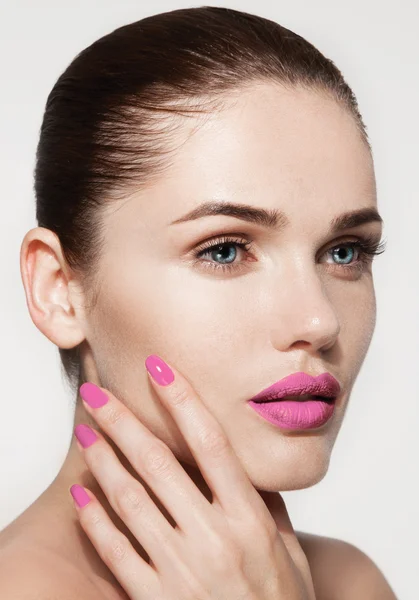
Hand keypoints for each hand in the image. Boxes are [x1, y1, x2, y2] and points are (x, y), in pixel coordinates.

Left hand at [70, 354, 315, 599]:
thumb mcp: (288, 552)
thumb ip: (266, 506)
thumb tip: (245, 462)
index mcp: (249, 519)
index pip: (211, 443)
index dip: (183, 400)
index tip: (160, 368)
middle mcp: (214, 538)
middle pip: (160, 464)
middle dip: (124, 421)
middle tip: (98, 393)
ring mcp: (182, 570)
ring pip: (131, 501)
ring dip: (104, 460)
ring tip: (85, 431)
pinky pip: (117, 553)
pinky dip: (95, 520)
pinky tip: (80, 493)